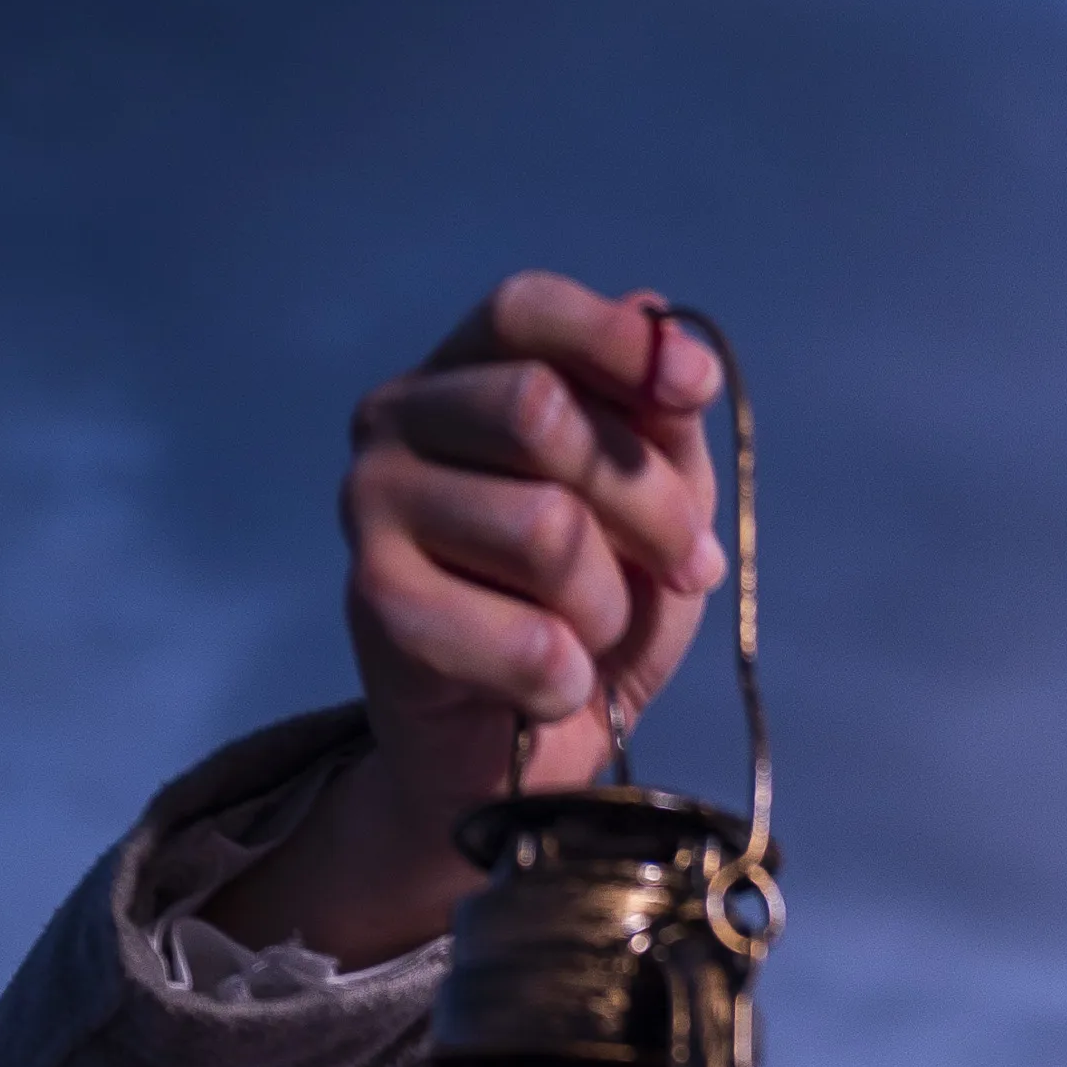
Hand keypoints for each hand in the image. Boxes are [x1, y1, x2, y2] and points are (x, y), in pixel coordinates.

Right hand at [217, 274, 726, 962]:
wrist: (518, 756)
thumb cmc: (587, 613)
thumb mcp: (651, 506)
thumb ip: (656, 419)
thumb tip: (665, 323)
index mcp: (463, 373)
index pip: (525, 310)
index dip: (617, 341)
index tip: (694, 392)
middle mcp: (397, 419)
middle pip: (540, 411)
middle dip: (648, 504)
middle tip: (689, 568)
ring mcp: (372, 505)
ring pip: (543, 527)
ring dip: (605, 604)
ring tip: (590, 636)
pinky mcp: (376, 602)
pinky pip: (522, 633)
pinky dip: (566, 677)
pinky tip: (550, 687)